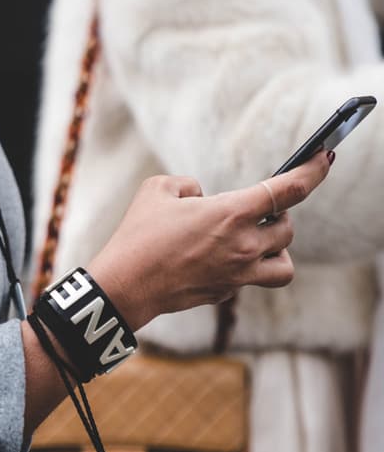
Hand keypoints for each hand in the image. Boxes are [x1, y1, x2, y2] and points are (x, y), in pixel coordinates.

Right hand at [88, 151, 332, 330]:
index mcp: (232, 213)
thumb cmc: (138, 235)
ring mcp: (237, 275)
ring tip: (255, 242)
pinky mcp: (224, 293)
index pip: (290, 189)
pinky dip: (243, 269)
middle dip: (279, 216)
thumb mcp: (158, 190)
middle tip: (260, 210)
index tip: (325, 157)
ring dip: (276, 251)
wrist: (126, 286)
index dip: (313, 170)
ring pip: (283, 266)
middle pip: (288, 229)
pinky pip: (248, 281)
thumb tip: (202, 196)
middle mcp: (243, 246)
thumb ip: (188, 184)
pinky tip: (217, 261)